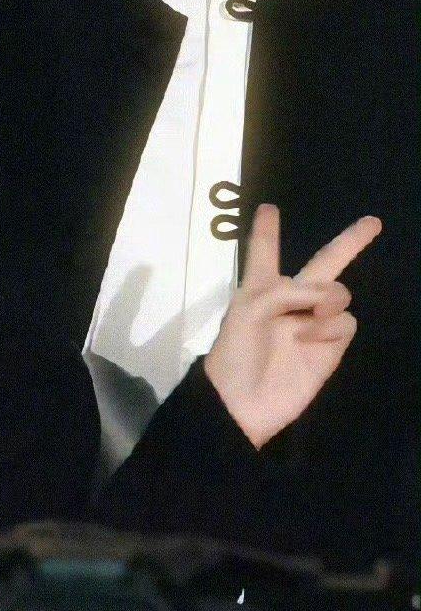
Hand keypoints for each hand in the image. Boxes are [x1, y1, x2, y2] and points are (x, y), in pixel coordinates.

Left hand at [203, 204, 380, 448]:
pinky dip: (329, 326)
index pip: (264, 252)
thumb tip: (328, 299)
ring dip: (327, 297)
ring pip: (339, 292)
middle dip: (350, 242)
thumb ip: (289, 291)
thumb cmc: (236, 350)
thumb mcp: (249, 308)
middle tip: (374, 221)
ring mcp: (315, 322)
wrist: (243, 402)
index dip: (266, 231)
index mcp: (261, 286)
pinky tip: (309, 339)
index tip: (268, 208)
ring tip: (308, 317)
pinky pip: (345, 322)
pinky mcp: (331, 347)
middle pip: (323, 263)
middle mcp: (292, 299)